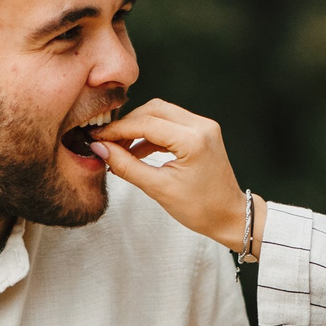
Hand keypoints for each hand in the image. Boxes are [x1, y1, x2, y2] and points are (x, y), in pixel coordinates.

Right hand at [92, 100, 247, 250]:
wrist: (229, 216)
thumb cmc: (201, 209)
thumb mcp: (159, 189)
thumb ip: (127, 166)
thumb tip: (100, 148)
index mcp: (193, 140)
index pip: (146, 123)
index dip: (117, 130)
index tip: (96, 137)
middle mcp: (201, 126)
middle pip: (153, 110)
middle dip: (127, 124)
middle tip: (107, 142)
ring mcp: (204, 126)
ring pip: (161, 113)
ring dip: (138, 127)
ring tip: (120, 149)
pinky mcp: (202, 132)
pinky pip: (170, 123)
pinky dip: (151, 133)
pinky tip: (137, 151)